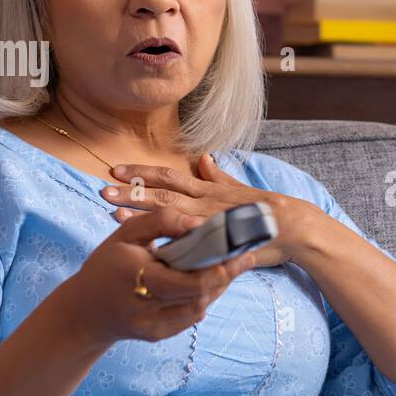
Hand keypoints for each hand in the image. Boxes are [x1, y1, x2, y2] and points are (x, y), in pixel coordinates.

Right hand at [61, 207, 257, 347]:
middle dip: (227, 275)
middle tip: (245, 257)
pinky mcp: (159, 335)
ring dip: (217, 286)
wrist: (85, 312)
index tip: (241, 250)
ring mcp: (152, 326)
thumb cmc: (107, 265)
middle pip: (201, 295)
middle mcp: (144, 306)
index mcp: (135, 275)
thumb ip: (162, 221)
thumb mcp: (126, 234)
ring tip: (228, 267)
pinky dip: (202, 298)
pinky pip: (191, 316)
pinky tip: (205, 283)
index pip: (190, 280)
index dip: (220, 268)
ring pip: (200, 307)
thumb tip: (199, 222)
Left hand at [101, 154, 315, 267]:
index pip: (169, 176)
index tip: (117, 169)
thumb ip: (219, 176)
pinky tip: (140, 236)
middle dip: (130, 189)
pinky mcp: (216, 236)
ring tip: (109, 209)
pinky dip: (160, 233)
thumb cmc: (267, 212)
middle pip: (160, 190)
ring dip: (137, 209)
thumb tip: (205, 158)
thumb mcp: (240, 188)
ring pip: (167, 209)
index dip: (142, 172)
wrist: (293, 228)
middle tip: (101, 187)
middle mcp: (205, 200)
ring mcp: (209, 218)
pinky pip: (183, 234)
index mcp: (208, 189)